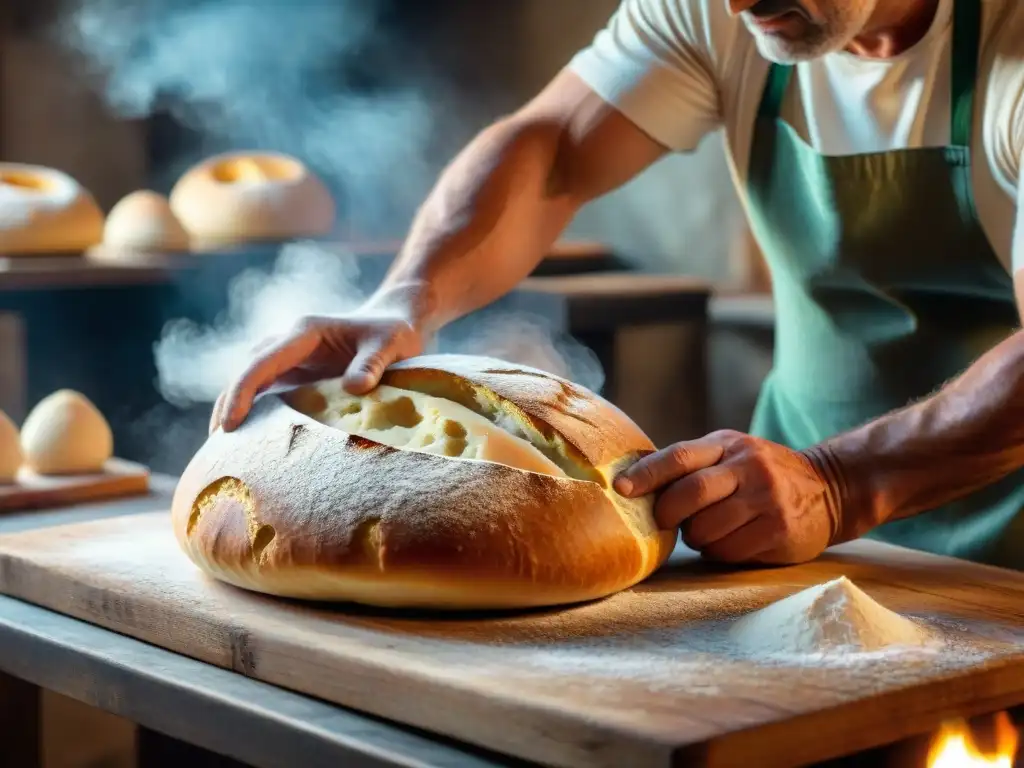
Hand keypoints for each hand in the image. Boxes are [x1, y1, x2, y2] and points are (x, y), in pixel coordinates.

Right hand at [209, 310, 424, 433]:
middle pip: (246, 376)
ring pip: (249, 386)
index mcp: (303, 333)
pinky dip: (252, 418)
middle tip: (218, 450)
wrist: (394, 323)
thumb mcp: (391, 344)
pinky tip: (248, 447)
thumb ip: (373, 363)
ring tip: (224, 456)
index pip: (261, 363)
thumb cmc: (393, 332)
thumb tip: (353, 388)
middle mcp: (287, 344)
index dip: (241, 393)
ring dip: (234, 414)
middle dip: (228, 408)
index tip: (229, 425)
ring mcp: (287, 361)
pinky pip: (264, 396)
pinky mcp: (293, 377)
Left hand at [613, 430, 841, 564]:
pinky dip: (718, 552)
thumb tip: (635, 484)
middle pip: (691, 493)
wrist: (829, 489)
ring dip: (695, 537)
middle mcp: (749, 467)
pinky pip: (730, 550)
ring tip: (704, 532)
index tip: (620, 487)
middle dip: (667, 513)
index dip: (646, 473)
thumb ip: (693, 464)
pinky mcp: (780, 530)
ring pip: (707, 528)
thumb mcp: (732, 454)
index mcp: (728, 445)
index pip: (680, 456)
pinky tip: (728, 543)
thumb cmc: (761, 475)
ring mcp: (767, 499)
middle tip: (663, 522)